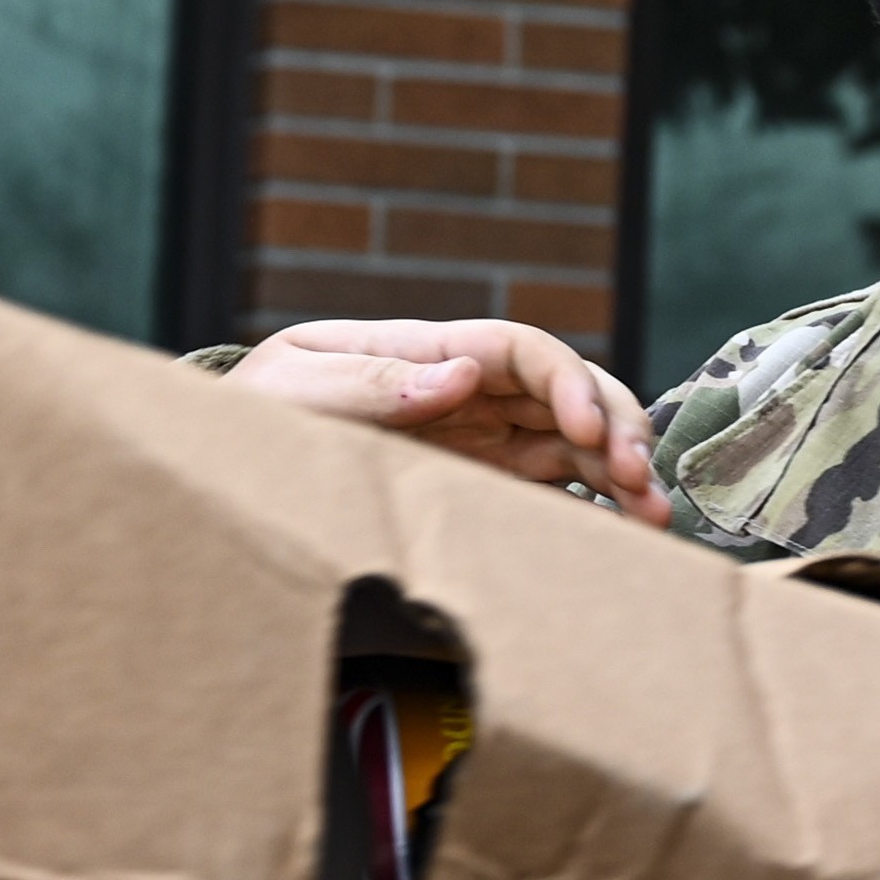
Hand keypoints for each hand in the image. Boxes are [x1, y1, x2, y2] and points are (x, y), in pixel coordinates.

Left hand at [232, 317, 665, 524]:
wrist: (226, 462)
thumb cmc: (253, 413)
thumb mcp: (293, 388)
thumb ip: (370, 384)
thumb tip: (462, 374)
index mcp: (426, 352)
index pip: (522, 350)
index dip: (568, 382)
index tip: (587, 430)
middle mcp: (465, 391)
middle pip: (567, 392)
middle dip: (615, 427)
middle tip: (638, 482)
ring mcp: (478, 438)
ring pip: (573, 442)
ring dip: (620, 471)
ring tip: (653, 517)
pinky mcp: (479, 484)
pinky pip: (550, 486)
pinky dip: (594, 504)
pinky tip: (627, 530)